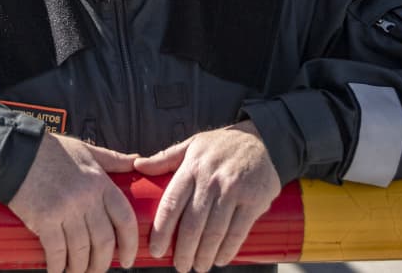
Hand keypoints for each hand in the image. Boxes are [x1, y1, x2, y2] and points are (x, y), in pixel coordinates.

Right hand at [7, 133, 139, 272]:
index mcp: (100, 182)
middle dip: (102, 263)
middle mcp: (86, 198)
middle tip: (97, 271)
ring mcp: (65, 210)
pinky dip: (57, 267)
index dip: (129, 244)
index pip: (124, 219)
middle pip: (104, 241)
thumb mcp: (86, 150)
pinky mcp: (44, 219)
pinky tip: (57, 272)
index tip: (128, 259)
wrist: (13, 151)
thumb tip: (136, 161)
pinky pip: (56, 252)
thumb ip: (112, 159)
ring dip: (80, 269)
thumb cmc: (48, 151)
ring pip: (81, 251)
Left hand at [133, 121, 280, 271]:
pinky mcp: (254, 200)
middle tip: (180, 266)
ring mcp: (234, 191)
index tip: (156, 250)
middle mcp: (211, 180)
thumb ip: (165, 158)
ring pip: (215, 232)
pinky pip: (238, 232)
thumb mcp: (192, 146)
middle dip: (184, 251)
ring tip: (198, 267)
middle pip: (192, 224)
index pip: (172, 204)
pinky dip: (228, 250)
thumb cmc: (221, 146)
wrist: (263, 140)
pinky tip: (220, 260)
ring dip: (204, 255)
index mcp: (191, 168)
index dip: (162, 231)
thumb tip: (137, 165)